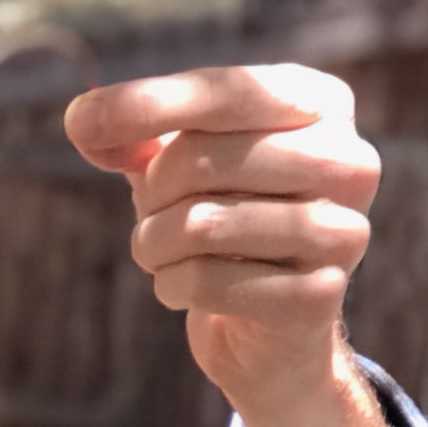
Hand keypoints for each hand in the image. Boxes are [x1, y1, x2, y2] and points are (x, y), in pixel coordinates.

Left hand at [64, 64, 404, 426]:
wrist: (270, 334)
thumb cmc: (226, 224)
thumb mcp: (182, 166)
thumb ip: (137, 134)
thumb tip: (82, 121)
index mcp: (321, 104)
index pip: (223, 92)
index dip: (146, 104)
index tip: (78, 122)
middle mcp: (349, 161)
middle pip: (205, 158)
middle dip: (150, 193)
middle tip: (146, 215)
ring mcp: (342, 232)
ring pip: (202, 224)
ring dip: (153, 244)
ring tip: (157, 252)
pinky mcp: (320, 298)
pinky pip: (209, 283)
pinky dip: (173, 287)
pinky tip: (180, 289)